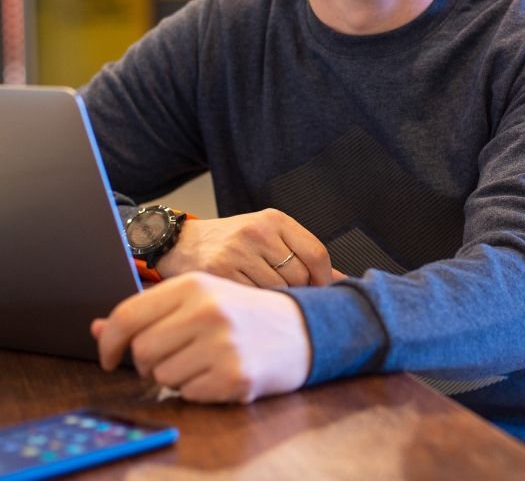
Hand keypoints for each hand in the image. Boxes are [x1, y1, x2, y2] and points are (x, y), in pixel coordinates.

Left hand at [91, 272, 311, 402]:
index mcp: (193, 284)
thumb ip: (148, 312)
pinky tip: (219, 372)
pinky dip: (197, 389)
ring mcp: (222, 343)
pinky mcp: (235, 376)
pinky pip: (189, 394)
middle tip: (172, 355)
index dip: (108, 341)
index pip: (128, 315)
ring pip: (162, 375)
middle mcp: (206, 310)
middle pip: (141, 350)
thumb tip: (95, 329)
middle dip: (148, 361)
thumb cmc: (242, 311)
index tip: (108, 356)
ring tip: (202, 360)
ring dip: (174, 375)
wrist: (303, 327)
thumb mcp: (198, 299)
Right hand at [156, 209, 331, 287]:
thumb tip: (344, 281)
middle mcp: (257, 231)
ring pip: (277, 292)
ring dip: (273, 301)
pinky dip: (253, 306)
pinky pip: (253, 300)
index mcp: (274, 219)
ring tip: (260, 296)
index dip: (323, 279)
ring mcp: (238, 252)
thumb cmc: (231, 244)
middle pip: (300, 276)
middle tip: (281, 296)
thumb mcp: (268, 237)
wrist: (181, 244)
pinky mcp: (220, 273)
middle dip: (296, 292)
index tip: (317, 291)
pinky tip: (244, 300)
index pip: (317, 253)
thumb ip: (303, 255)